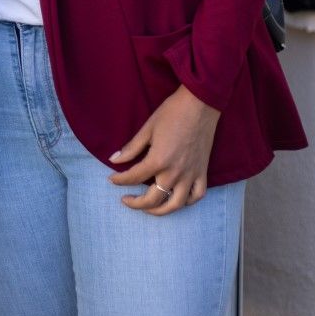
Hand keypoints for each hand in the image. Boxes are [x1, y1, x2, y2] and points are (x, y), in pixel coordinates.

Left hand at [108, 84, 220, 215]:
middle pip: (153, 199)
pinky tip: (176, 199)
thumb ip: (131, 148)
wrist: (200, 105)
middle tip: (126, 200)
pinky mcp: (203, 172)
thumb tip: (114, 160)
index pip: (133, 178)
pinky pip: (197, 196)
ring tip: (149, 208)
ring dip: (160, 211)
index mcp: (158, 160)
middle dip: (136, 203)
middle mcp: (175, 173)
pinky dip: (187, 202)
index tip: (111, 180)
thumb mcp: (147, 129)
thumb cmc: (172, 113)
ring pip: (175, 204)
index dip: (119, 181)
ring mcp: (191, 175)